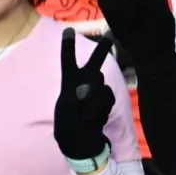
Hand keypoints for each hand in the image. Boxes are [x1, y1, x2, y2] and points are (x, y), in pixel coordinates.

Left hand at [53, 29, 116, 160]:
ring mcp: (96, 92)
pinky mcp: (106, 102)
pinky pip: (107, 98)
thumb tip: (87, 86)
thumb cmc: (68, 128)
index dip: (68, 46)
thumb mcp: (66, 113)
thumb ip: (76, 97)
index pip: (67, 62)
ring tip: (85, 117)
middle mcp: (84, 84)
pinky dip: (100, 108)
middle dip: (102, 50)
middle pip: (94, 64)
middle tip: (109, 34)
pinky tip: (93, 119)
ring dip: (94, 100)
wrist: (82, 145)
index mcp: (68, 83)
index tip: (69, 29)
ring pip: (101, 85)